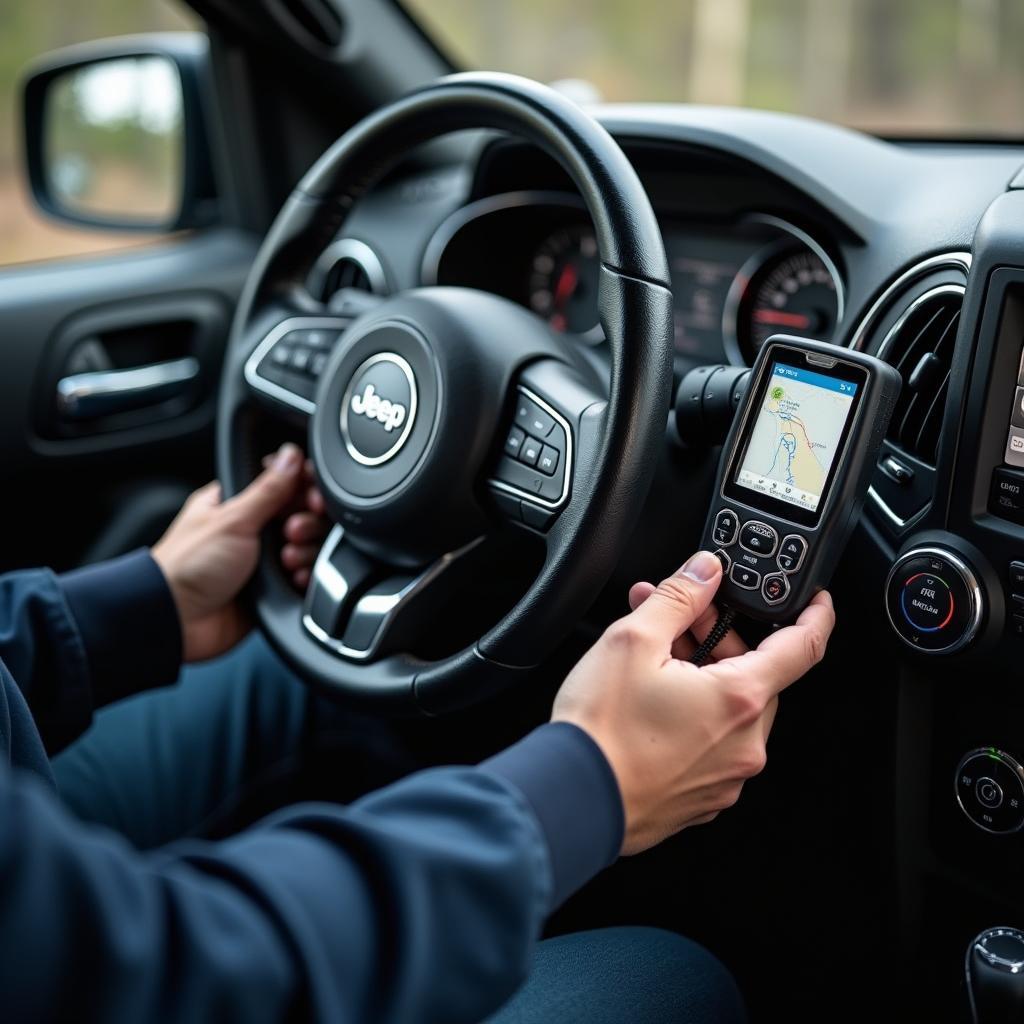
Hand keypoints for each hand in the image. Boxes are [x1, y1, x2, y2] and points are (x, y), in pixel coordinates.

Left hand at [153, 444, 307, 661]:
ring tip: (286, 560)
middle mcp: (251, 529)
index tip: (312, 498)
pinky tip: (294, 577)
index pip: (283, 484)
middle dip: (305, 523)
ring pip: (305, 547)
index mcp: (236, 503)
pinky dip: (304, 576)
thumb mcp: (233, 518)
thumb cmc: (188, 565)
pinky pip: (301, 576)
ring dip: (304, 551)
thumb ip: (268, 489)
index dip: (304, 489)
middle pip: (300, 515)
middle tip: (291, 532)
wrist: (177, 620)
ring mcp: (261, 559)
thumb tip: (291, 455)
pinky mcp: (270, 588)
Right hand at [551, 550, 834, 854]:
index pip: (804, 647)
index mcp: (740, 698)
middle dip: (720, 640)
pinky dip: (693, 718)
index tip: (816, 601)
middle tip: (678, 622)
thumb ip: (678, 596)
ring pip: (731, 710)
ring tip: (652, 663)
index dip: (815, 615)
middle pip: (757, 676)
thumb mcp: (633, 639)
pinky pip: (713, 744)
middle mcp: (745, 743)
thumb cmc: (601, 730)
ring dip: (703, 678)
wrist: (573, 799)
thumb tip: (705, 571)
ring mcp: (726, 776)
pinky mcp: (703, 798)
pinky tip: (651, 706)